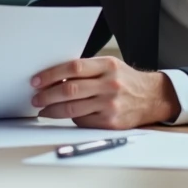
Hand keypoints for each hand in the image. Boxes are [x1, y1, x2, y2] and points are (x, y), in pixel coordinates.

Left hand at [30, 56, 180, 128]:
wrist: (152, 98)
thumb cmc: (125, 81)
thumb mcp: (110, 66)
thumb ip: (86, 70)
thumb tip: (53, 77)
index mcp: (107, 65)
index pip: (72, 67)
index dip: (50, 74)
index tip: (36, 80)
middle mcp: (109, 84)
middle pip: (69, 89)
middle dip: (47, 94)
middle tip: (35, 98)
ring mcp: (110, 105)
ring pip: (72, 108)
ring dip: (52, 110)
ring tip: (43, 109)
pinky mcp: (111, 122)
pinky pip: (82, 120)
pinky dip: (69, 118)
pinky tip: (62, 115)